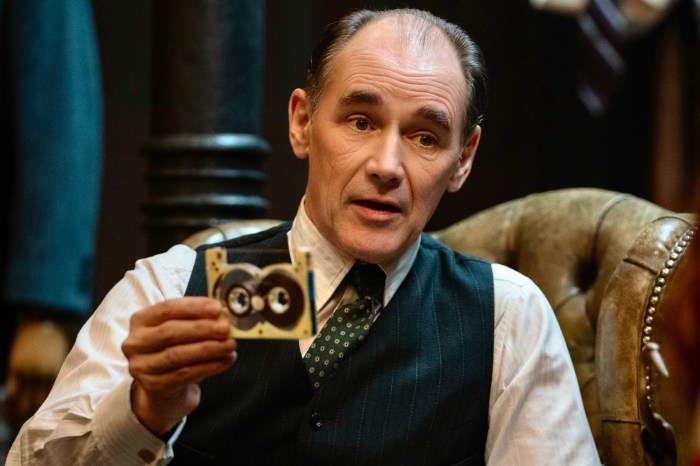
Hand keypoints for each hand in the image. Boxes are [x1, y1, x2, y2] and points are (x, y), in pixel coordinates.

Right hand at [121, 297, 236, 434]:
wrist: (165, 391)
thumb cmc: (176, 351)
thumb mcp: (182, 331)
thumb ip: (197, 319)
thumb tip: (223, 314)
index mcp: (141, 321)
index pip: (167, 309)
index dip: (194, 307)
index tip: (217, 308)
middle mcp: (135, 343)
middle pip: (170, 332)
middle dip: (203, 329)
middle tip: (226, 328)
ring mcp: (142, 367)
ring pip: (177, 355)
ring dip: (209, 348)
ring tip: (230, 345)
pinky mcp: (154, 387)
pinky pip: (185, 374)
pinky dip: (209, 366)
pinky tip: (225, 360)